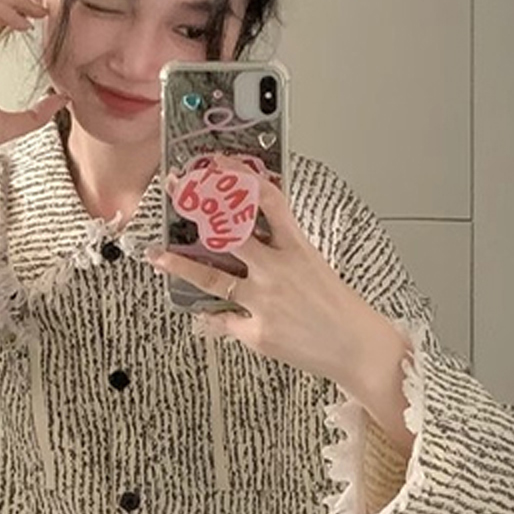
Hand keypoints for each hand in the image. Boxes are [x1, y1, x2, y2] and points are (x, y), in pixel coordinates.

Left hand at [147, 173, 377, 385]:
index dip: (239, 178)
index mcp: (297, 248)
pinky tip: (199, 313)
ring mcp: (264, 302)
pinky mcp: (256, 332)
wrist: (356, 348)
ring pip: (212, 279)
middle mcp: (277, 271)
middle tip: (176, 192)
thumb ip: (283, 248)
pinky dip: (210, 317)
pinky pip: (223, 321)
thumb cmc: (339, 307)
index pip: (266, 200)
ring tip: (157, 255)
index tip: (218, 165)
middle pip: (229, 233)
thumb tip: (255, 233)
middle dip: (199, 209)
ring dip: (180, 265)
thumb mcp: (315, 264)